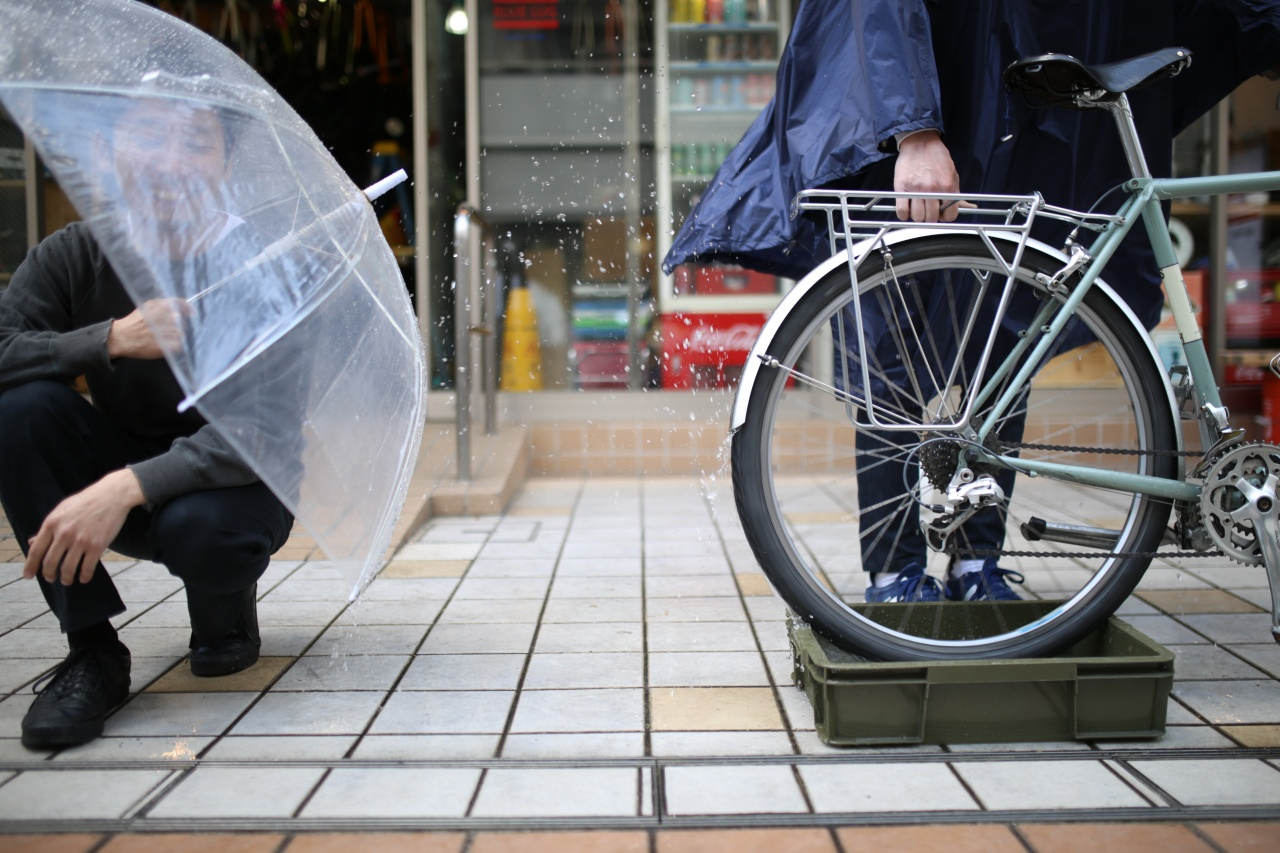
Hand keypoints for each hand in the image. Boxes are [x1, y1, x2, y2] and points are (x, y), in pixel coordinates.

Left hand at [24, 469, 144, 585]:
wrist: (112, 495)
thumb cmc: (86, 501)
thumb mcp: (62, 510)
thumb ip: (48, 527)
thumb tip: (32, 542)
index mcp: (52, 523)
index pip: (36, 550)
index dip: (30, 566)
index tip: (29, 576)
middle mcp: (64, 533)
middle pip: (50, 563)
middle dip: (49, 575)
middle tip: (51, 579)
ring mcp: (81, 540)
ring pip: (67, 568)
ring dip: (66, 579)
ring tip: (67, 580)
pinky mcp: (97, 545)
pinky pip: (87, 568)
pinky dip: (84, 576)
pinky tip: (84, 578)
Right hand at [107, 298, 188, 359]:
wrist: (119, 338)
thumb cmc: (132, 324)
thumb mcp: (144, 309)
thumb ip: (161, 305)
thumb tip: (179, 306)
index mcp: (153, 308)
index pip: (176, 304)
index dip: (186, 307)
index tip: (192, 312)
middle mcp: (158, 319)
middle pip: (179, 320)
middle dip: (177, 324)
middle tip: (169, 328)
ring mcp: (160, 333)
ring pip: (179, 333)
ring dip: (175, 335)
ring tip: (164, 337)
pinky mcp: (161, 346)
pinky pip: (177, 345)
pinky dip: (174, 345)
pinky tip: (165, 344)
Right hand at [893, 130, 961, 222]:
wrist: (920, 142)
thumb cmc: (936, 157)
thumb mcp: (952, 173)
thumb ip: (952, 192)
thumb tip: (949, 209)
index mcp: (947, 186)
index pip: (949, 216)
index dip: (944, 217)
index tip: (940, 214)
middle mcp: (932, 189)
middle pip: (931, 219)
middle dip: (930, 217)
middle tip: (927, 210)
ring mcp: (916, 189)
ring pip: (917, 217)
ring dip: (917, 216)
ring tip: (917, 208)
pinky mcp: (902, 187)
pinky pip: (902, 211)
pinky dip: (904, 214)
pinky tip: (907, 208)